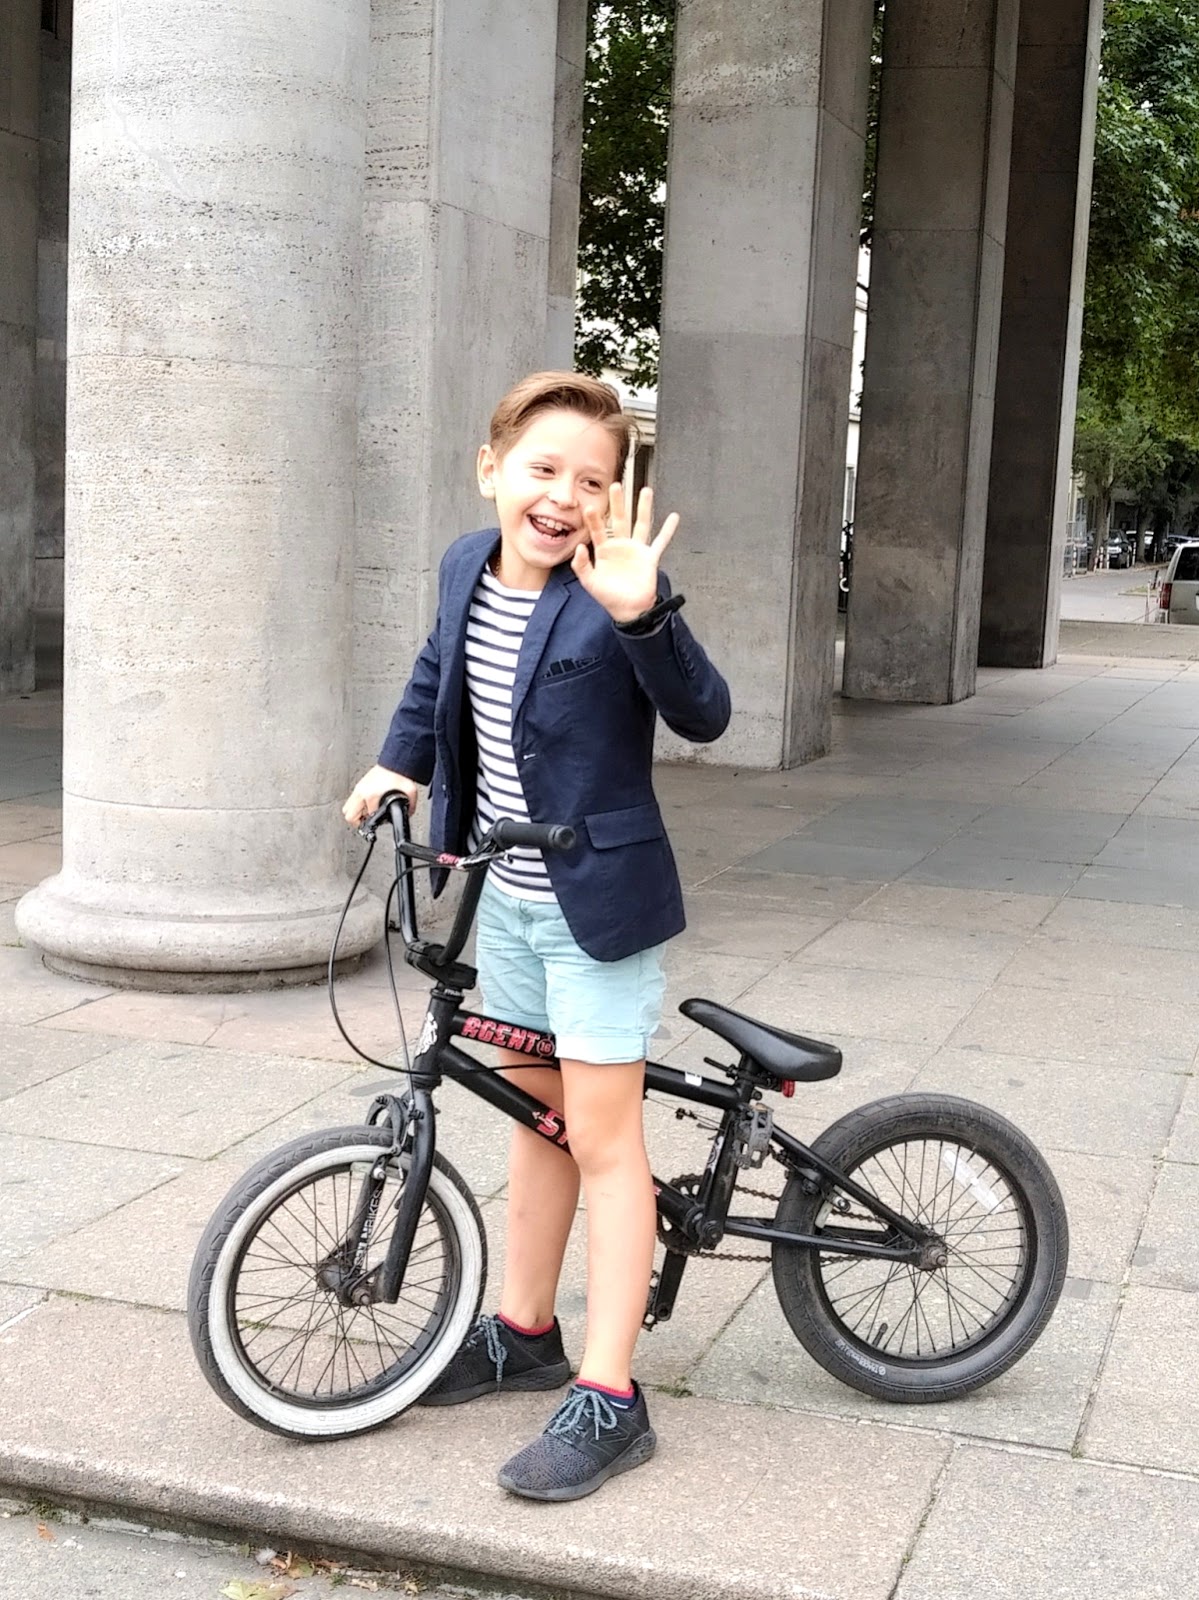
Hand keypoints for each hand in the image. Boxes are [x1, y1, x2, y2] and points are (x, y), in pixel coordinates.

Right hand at [342, 766, 420, 827]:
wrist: (395, 762)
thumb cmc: (400, 774)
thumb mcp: (409, 793)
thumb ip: (409, 806)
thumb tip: (407, 814)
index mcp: (371, 795)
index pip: (367, 817)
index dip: (375, 822)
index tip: (379, 822)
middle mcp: (362, 792)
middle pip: (349, 815)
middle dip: (359, 822)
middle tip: (367, 822)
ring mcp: (359, 788)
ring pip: (347, 809)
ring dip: (355, 814)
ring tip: (366, 815)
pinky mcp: (359, 785)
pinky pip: (351, 801)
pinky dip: (356, 806)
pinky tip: (367, 805)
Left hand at [571, 483, 678, 622]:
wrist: (629, 610)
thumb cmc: (609, 598)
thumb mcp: (589, 583)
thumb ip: (581, 566)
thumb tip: (579, 548)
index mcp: (605, 551)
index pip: (598, 530)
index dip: (594, 520)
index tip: (589, 507)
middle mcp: (621, 546)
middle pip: (620, 519)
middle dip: (618, 503)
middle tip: (616, 486)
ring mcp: (636, 550)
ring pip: (641, 524)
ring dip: (643, 508)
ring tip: (645, 490)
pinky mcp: (650, 557)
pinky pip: (660, 541)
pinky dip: (668, 530)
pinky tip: (673, 517)